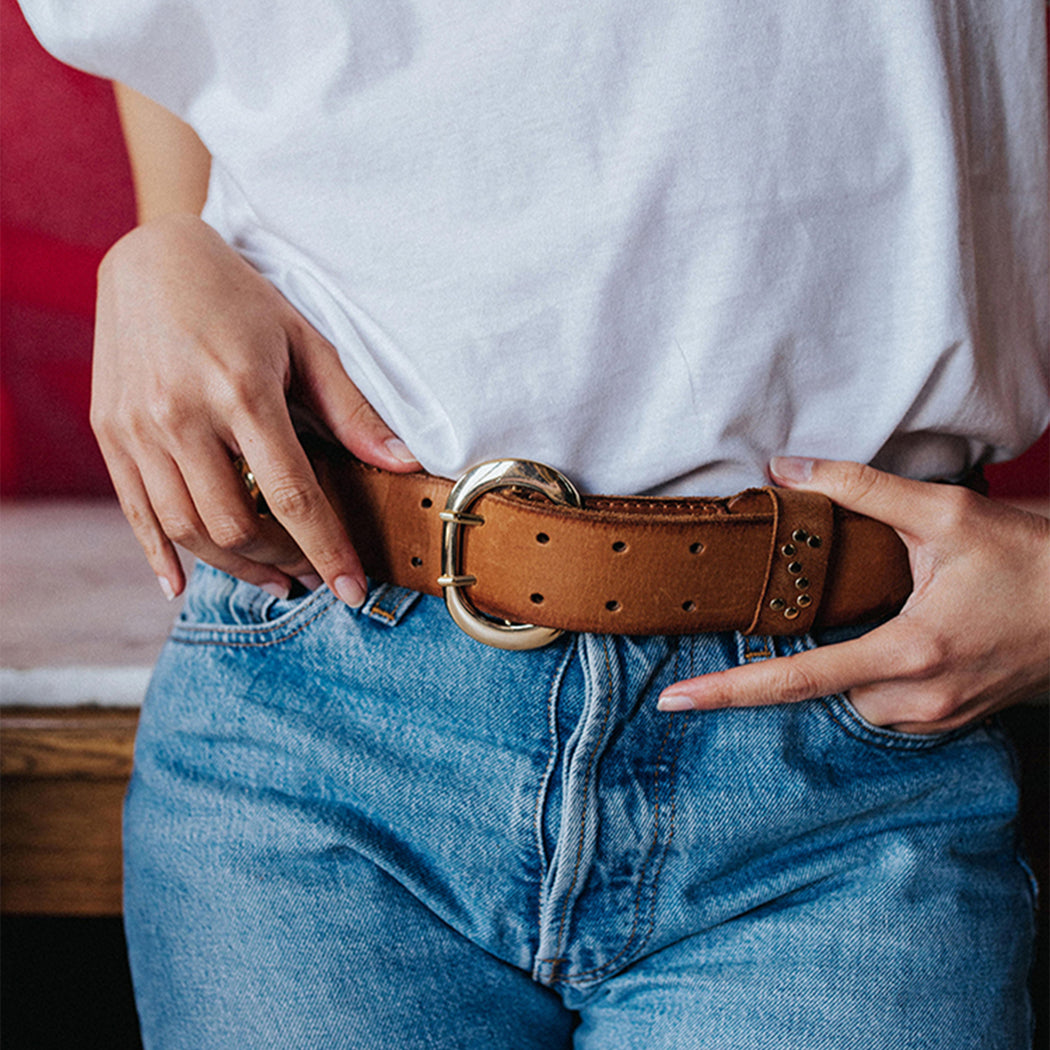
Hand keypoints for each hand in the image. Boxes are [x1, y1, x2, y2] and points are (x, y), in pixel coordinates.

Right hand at [92, 213, 419, 603]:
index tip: (352, 591)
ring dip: (235, 567)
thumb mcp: (306, 343)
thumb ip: (352, 411)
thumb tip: (404, 464)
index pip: (292, 495)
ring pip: (186, 530)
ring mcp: (137, 427)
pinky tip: (184, 584)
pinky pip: (134, 514)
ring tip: (273, 577)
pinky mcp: (108, 433)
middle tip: (313, 573)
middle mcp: (182, 414)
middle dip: (284, 561)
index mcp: (242, 391)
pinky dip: (161, 557)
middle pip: (235, 525)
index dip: (327, 550)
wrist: (151, 257)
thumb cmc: (240, 299)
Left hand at [658, 458, 1049, 732]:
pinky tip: (899, 638)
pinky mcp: (952, 722)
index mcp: (911, 652)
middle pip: (820, 691)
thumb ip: (861, 488)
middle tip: (823, 613)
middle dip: (799, 657)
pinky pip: (886, 708)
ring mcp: (939, 719)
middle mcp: (920, 699)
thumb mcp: (948, 513)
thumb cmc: (1033, 562)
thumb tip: (786, 468)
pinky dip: (872, 677)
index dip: (731, 692)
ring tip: (882, 617)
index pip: (799, 680)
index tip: (677, 701)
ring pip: (853, 702)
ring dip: (843, 666)